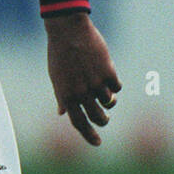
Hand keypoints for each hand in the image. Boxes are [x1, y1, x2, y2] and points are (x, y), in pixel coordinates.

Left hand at [45, 12, 120, 146]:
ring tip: (105, 94)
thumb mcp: (56, 77)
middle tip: (104, 119)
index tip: (98, 143)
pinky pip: (116, 87)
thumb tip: (62, 113)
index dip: (89, 135)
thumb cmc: (59, 53)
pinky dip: (114, 84)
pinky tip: (108, 75)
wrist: (68, 31)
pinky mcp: (108, 72)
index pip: (79, 122)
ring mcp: (96, 83)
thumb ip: (61, 97)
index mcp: (67, 96)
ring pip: (109, 102)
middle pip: (98, 117)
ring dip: (109, 101)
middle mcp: (82, 93)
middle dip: (103, 121)